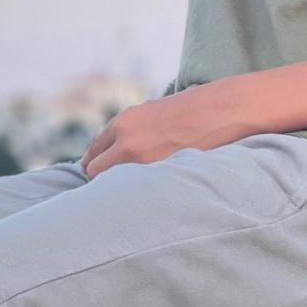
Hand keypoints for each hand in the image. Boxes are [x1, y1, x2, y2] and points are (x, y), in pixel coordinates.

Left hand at [79, 89, 228, 178]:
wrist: (213, 113)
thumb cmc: (183, 113)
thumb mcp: (147, 114)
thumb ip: (126, 131)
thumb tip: (110, 153)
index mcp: (122, 122)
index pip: (94, 150)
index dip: (93, 162)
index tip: (95, 172)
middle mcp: (126, 141)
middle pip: (94, 170)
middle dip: (99, 178)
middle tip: (107, 186)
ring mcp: (141, 159)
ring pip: (111, 184)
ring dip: (116, 188)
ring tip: (125, 193)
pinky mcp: (158, 174)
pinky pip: (136, 189)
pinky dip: (137, 192)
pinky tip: (144, 193)